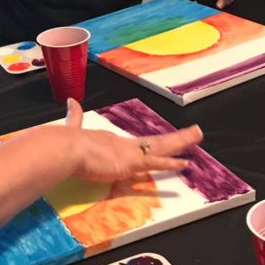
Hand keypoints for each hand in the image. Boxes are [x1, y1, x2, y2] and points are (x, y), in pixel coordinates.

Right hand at [65, 99, 202, 181]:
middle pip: (156, 141)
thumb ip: (74, 117)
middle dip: (177, 137)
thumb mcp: (73, 130)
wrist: (66, 148)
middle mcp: (124, 144)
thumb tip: (70, 101)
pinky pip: (155, 163)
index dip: (154, 142)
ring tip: (197, 136)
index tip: (166, 140)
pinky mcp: (129, 163)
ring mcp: (129, 153)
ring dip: (181, 142)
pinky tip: (185, 163)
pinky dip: (170, 163)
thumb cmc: (68, 144)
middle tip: (195, 131)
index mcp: (112, 140)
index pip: (139, 143)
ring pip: (161, 147)